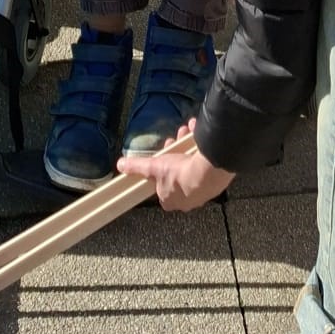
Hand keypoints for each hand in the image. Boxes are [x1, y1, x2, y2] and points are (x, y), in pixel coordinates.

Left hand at [116, 119, 233, 211]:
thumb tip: (121, 165)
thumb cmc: (180, 174)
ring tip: (187, 132)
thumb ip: (137, 166)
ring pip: (191, 167)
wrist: (208, 172)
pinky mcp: (214, 182)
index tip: (163, 157)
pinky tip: (198, 136)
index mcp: (169, 201)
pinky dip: (200, 150)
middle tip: (175, 141)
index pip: (161, 187)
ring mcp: (202, 192)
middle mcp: (186, 200)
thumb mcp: (154, 167)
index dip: (161, 170)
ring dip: (187, 148)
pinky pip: (204, 164)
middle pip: (177, 175)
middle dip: (175, 155)